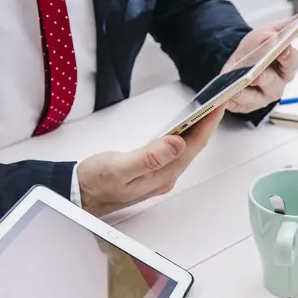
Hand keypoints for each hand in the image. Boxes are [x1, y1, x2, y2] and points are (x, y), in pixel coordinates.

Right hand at [78, 107, 224, 216]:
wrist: (78, 196)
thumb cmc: (95, 182)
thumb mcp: (119, 168)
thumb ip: (148, 158)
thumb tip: (177, 143)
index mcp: (162, 175)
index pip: (192, 146)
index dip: (208, 125)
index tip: (219, 104)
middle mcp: (165, 177)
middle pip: (194, 148)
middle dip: (208, 125)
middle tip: (219, 101)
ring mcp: (158, 176)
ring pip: (185, 150)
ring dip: (197, 131)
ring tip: (207, 111)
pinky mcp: (150, 172)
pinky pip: (174, 152)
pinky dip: (183, 137)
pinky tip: (184, 128)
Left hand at [224, 11, 297, 113]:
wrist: (238, 63)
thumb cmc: (258, 50)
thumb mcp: (272, 32)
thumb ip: (293, 24)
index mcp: (287, 66)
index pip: (292, 62)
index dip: (288, 56)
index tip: (283, 49)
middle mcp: (277, 85)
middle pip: (274, 84)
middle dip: (265, 78)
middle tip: (256, 74)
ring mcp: (262, 98)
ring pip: (254, 97)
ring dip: (244, 92)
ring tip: (236, 85)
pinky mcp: (246, 106)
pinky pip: (238, 105)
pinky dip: (231, 100)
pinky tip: (226, 94)